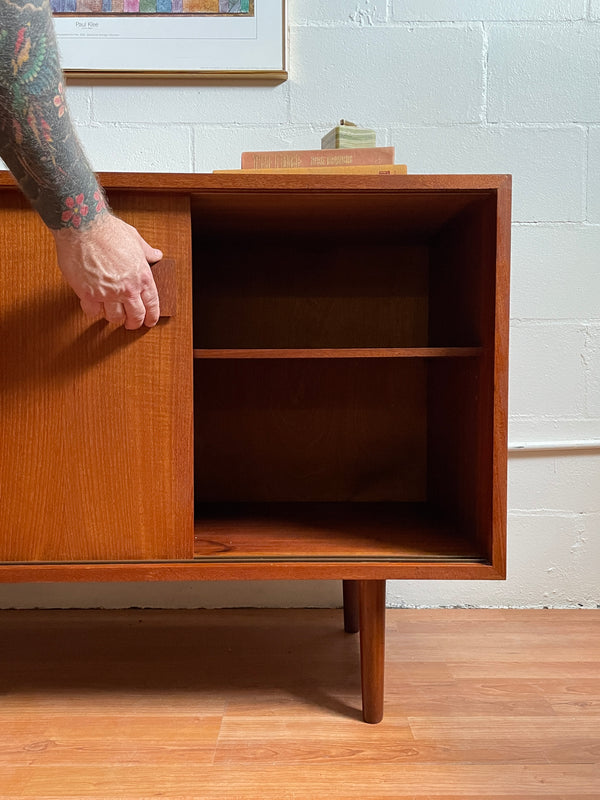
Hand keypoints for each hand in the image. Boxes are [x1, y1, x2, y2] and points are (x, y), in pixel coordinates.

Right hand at [51, 213, 162, 328]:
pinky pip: (92, 311)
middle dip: (134, 323)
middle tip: (131, 324)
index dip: (152, 316)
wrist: (82, 226)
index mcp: (142, 277)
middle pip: (135, 316)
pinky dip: (93, 310)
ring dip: (114, 317)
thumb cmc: (107, 230)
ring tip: (111, 312)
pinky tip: (94, 304)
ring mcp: (107, 293)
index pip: (152, 305)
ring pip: (114, 317)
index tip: (149, 321)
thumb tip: (156, 255)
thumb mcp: (135, 239)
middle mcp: (127, 288)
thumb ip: (147, 252)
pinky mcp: (88, 294)